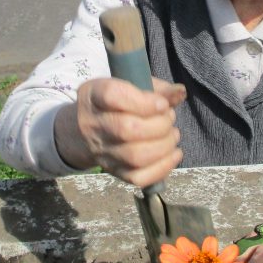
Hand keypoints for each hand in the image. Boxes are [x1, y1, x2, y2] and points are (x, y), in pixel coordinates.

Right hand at [54, 77, 186, 187]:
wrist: (82, 131)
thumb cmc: (113, 104)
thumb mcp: (129, 85)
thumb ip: (156, 88)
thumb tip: (179, 92)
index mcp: (94, 95)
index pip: (112, 96)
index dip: (143, 101)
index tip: (162, 103)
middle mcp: (94, 125)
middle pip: (127, 129)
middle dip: (159, 124)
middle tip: (169, 117)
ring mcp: (103, 152)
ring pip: (135, 156)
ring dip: (164, 145)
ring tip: (172, 134)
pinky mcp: (114, 171)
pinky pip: (138, 177)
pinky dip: (163, 167)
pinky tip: (173, 154)